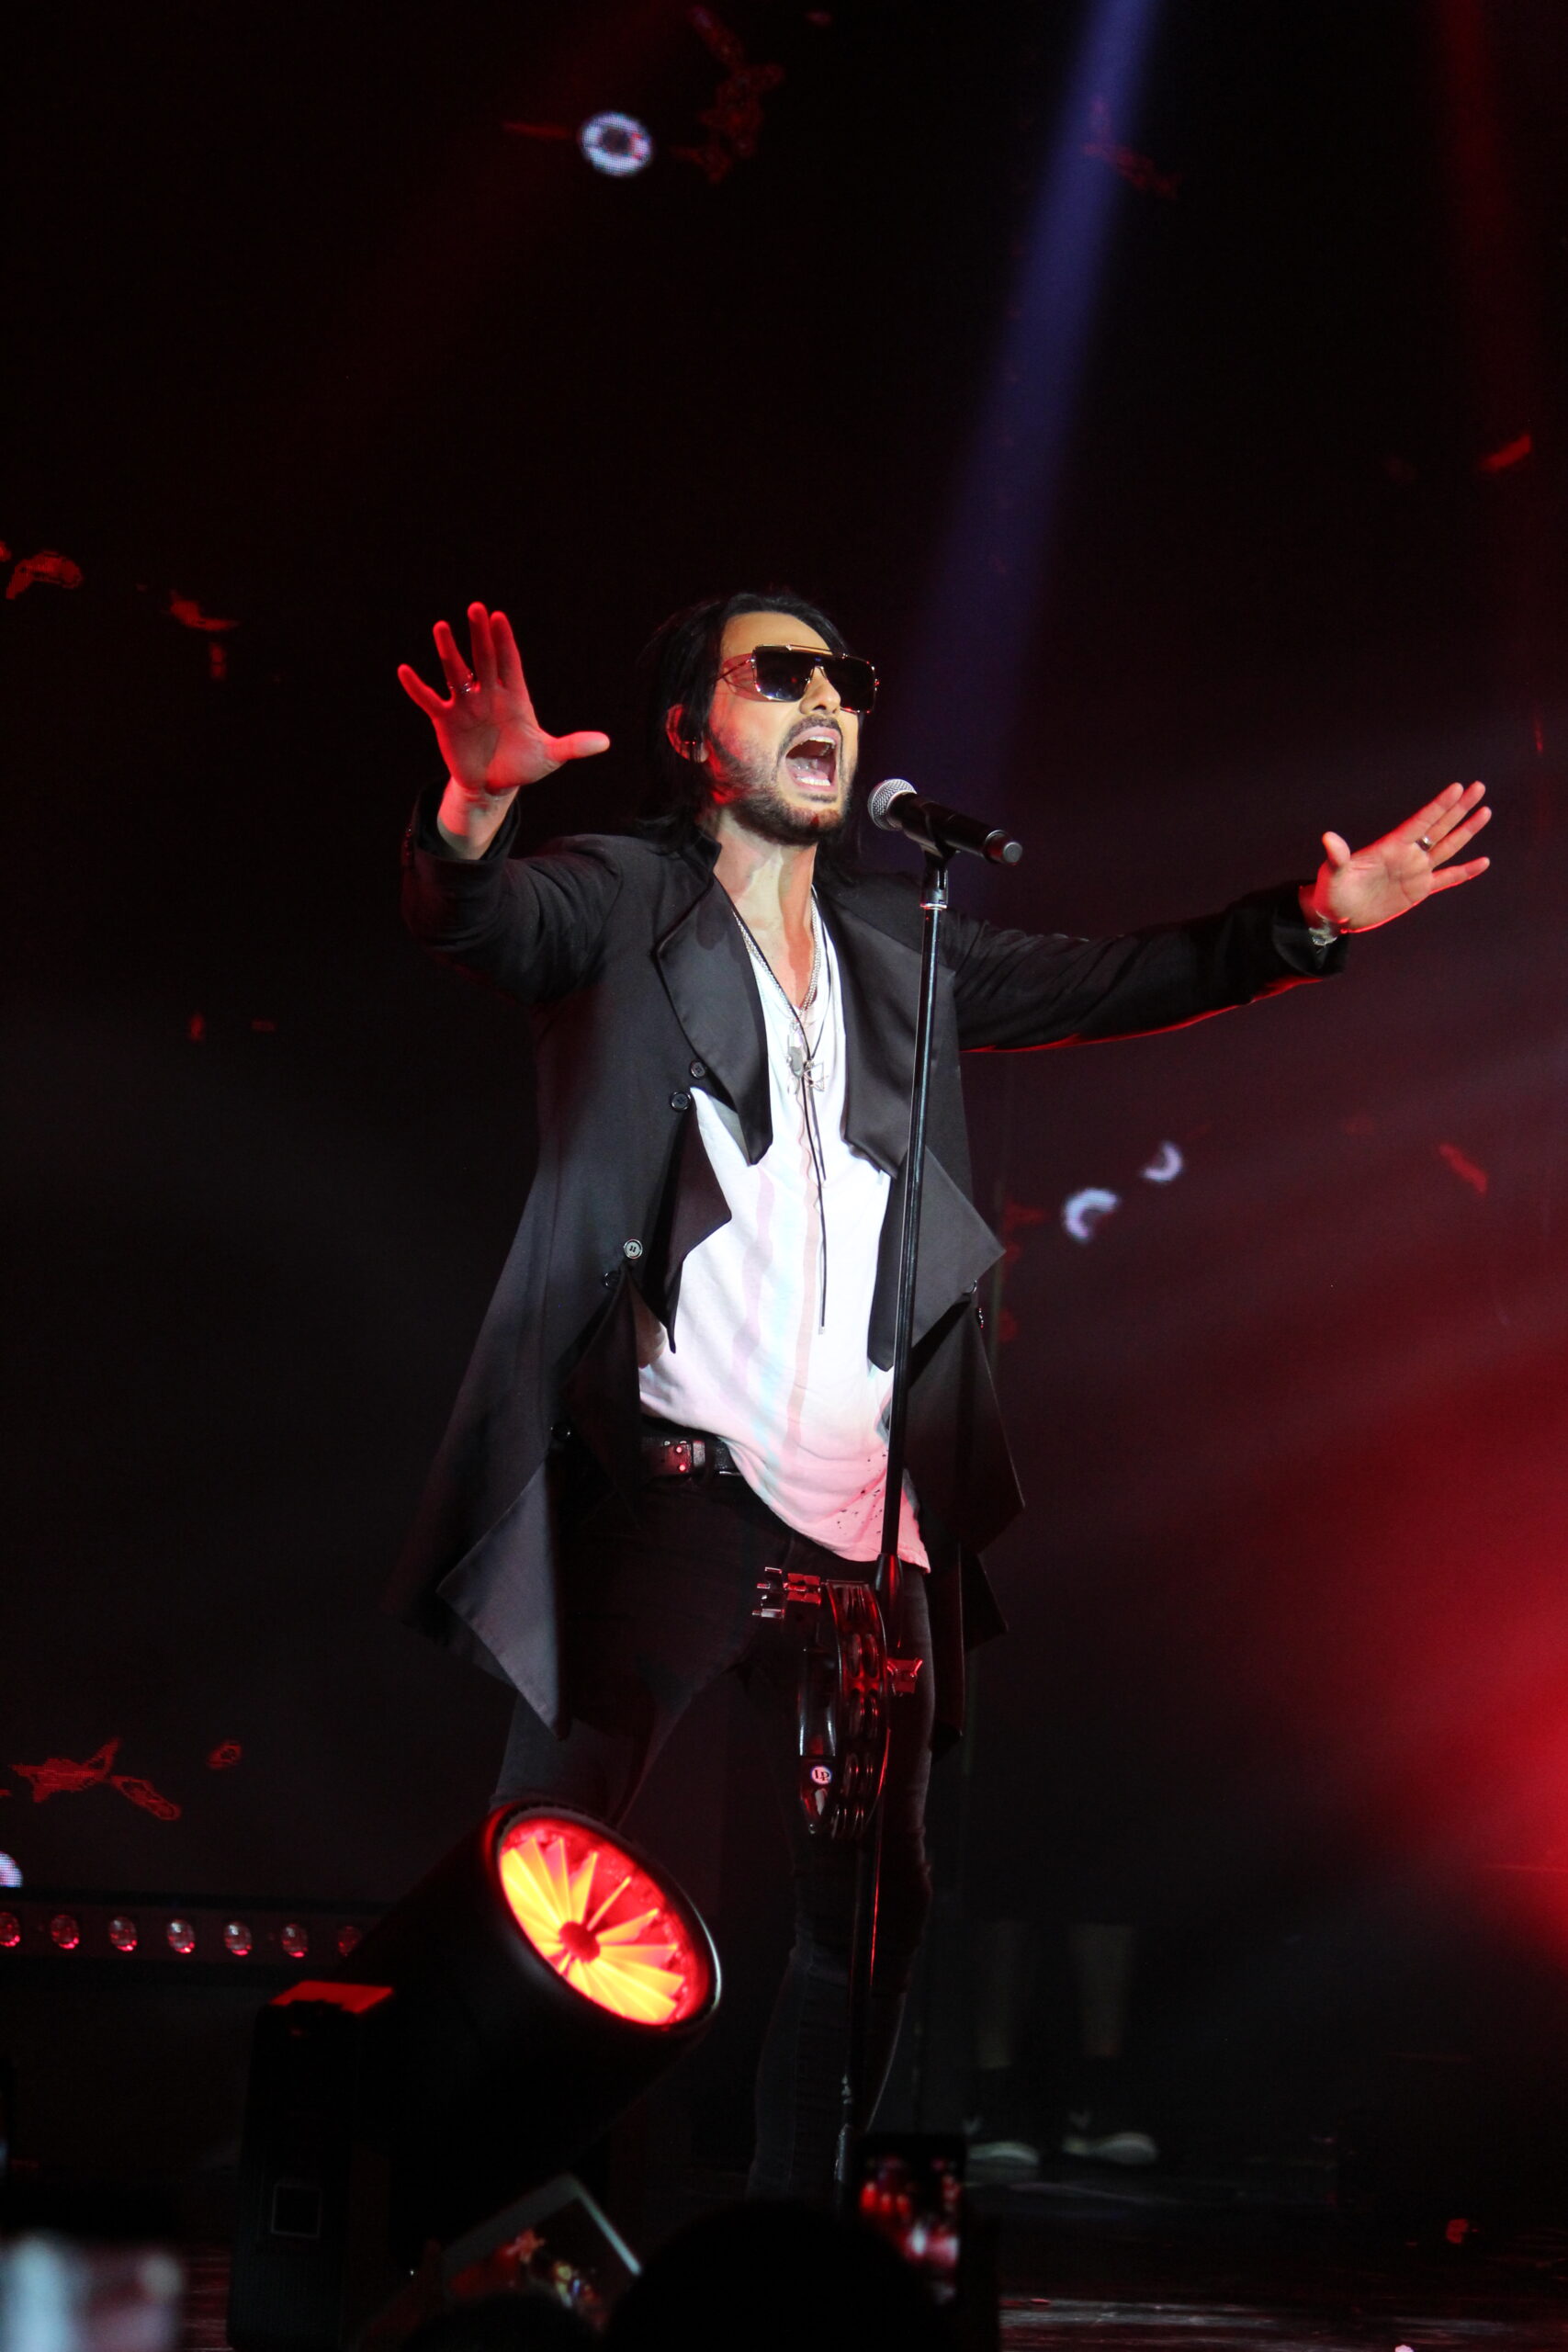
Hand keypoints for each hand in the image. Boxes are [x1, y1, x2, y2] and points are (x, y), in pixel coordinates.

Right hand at [396, 602, 608, 804]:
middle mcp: (488, 693)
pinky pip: (429, 700)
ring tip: (441, 627)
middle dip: (480, 636)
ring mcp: (466, 704)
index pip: (509, 662)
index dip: (504, 642)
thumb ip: (573, 746)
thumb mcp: (550, 757)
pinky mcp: (446, 720)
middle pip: (483, 658)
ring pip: (456, 672)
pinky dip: (417, 687)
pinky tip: (404, 671)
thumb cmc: (523, 765)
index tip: (499, 618)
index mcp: (514, 696)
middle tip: (476, 608)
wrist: (494, 786)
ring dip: (448, 651)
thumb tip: (605, 742)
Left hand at [1302, 780, 1490, 934]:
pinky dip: (1465, 872)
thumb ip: (1337, 857)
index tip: (1457, 787)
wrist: (1337, 916)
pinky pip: (1447, 878)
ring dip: (1467, 830)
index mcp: (1391, 846)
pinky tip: (1483, 861)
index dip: (1439, 805)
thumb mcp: (1333, 874)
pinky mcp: (1419, 891)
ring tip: (1485, 812)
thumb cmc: (1331, 891)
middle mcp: (1407, 855)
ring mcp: (1415, 871)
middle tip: (1479, 787)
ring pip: (1448, 847)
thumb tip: (1327, 838)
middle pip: (1440, 826)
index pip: (1421, 821)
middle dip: (1460, 807)